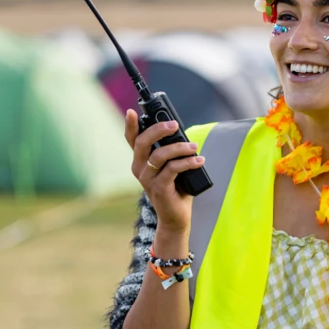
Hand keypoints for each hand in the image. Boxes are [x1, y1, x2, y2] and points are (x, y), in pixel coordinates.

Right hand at [124, 109, 203, 233]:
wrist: (175, 217)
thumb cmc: (175, 188)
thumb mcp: (170, 165)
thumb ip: (171, 150)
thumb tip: (180, 132)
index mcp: (140, 160)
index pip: (132, 139)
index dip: (130, 125)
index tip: (131, 111)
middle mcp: (139, 168)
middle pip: (142, 143)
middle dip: (158, 130)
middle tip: (174, 125)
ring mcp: (147, 179)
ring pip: (159, 155)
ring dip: (179, 148)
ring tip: (194, 147)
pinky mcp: (159, 188)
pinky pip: (172, 169)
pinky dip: (187, 163)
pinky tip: (199, 160)